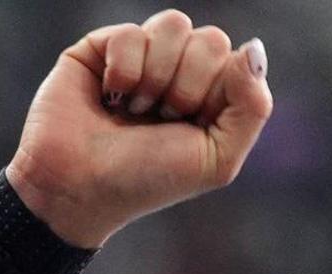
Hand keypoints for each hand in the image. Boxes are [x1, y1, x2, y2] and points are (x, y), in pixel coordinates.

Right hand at [4, 10, 273, 248]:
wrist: (79, 191)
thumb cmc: (145, 181)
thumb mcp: (216, 159)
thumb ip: (253, 106)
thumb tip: (252, 47)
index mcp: (209, 93)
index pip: (235, 59)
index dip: (214, 94)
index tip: (187, 127)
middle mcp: (177, 69)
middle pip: (210, 39)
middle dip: (187, 87)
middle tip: (158, 119)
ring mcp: (141, 56)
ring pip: (174, 25)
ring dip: (155, 76)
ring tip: (133, 109)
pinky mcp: (101, 48)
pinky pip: (131, 33)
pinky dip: (123, 71)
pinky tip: (109, 98)